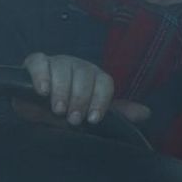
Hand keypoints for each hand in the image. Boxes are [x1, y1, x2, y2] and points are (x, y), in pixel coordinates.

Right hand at [22, 52, 149, 125]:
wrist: (35, 103)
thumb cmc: (69, 107)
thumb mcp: (91, 111)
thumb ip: (116, 112)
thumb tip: (146, 113)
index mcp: (96, 77)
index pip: (105, 82)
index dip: (101, 100)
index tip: (93, 119)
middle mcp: (80, 66)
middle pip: (85, 75)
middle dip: (80, 98)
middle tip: (73, 119)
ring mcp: (59, 62)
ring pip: (64, 69)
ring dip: (62, 91)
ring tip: (58, 110)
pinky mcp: (38, 62)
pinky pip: (39, 62)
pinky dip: (41, 76)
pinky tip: (42, 92)